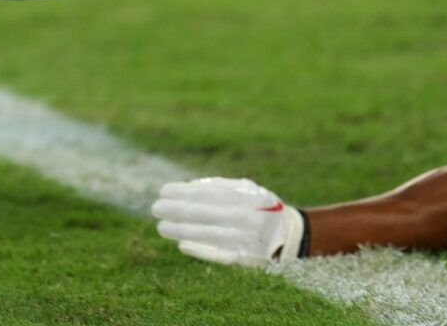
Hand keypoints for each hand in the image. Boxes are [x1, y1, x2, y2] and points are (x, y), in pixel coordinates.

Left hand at [152, 177, 308, 266]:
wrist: (291, 235)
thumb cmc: (261, 205)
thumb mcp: (248, 189)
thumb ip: (220, 186)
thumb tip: (187, 188)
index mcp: (249, 197)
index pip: (211, 194)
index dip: (185, 193)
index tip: (163, 191)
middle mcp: (250, 218)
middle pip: (208, 215)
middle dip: (179, 211)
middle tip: (156, 208)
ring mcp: (250, 240)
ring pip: (211, 236)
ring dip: (184, 232)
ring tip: (162, 227)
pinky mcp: (248, 259)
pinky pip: (221, 255)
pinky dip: (201, 251)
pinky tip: (182, 245)